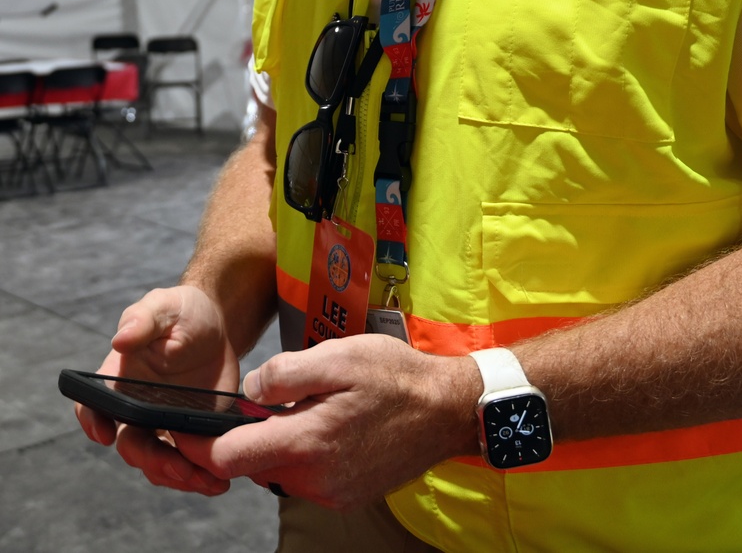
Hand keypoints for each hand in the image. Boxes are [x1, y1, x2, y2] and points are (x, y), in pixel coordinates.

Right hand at [75, 285, 240, 495]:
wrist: (217, 325)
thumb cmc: (182, 312)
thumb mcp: (164, 307)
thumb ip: (143, 319)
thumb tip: (122, 339)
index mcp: (118, 380)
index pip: (93, 406)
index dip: (93, 422)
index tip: (107, 434)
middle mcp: (134, 409)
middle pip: (131, 446)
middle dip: (152, 460)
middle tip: (181, 467)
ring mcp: (161, 425)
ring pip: (158, 464)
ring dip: (180, 477)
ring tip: (209, 481)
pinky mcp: (187, 433)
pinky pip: (186, 464)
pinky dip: (199, 476)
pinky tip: (219, 481)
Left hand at [173, 335, 480, 508]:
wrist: (447, 410)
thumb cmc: (396, 376)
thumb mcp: (339, 355)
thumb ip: (286, 374)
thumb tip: (249, 392)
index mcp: (307, 442)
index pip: (227, 457)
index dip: (199, 441)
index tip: (185, 425)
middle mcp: (315, 478)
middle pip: (251, 463)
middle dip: (248, 434)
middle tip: (270, 398)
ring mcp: (331, 492)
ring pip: (278, 468)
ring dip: (280, 440)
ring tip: (312, 404)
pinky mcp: (346, 495)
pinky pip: (306, 475)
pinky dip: (306, 450)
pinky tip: (332, 422)